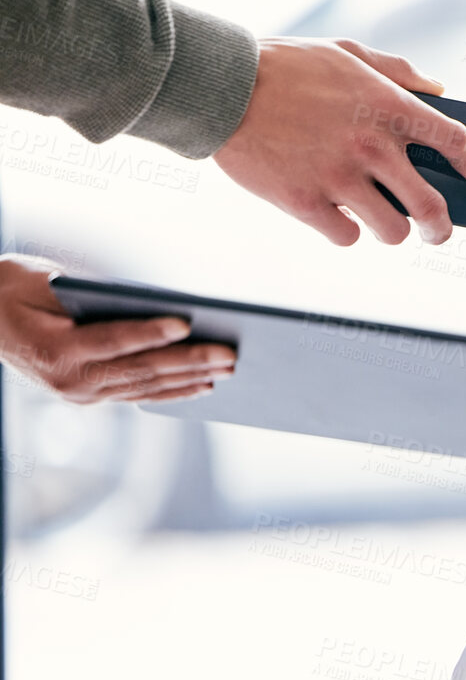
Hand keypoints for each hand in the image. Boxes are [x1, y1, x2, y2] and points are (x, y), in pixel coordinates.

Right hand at [0, 255, 234, 403]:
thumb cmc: (13, 290)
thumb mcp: (42, 281)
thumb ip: (90, 294)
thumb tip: (150, 302)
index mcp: (55, 350)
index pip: (113, 341)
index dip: (150, 333)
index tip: (186, 323)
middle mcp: (70, 380)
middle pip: (140, 369)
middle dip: (189, 361)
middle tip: (230, 354)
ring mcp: (81, 394)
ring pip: (145, 387)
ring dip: (191, 379)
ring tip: (228, 369)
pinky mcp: (91, 397)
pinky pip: (138, 395)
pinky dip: (173, 391)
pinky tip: (203, 385)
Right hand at [212, 38, 465, 246]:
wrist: (217, 86)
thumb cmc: (284, 66)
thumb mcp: (345, 52)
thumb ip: (397, 71)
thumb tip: (439, 90)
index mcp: (387, 106)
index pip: (454, 141)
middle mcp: (371, 147)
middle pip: (432, 208)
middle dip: (442, 228)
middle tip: (439, 231)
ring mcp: (339, 178)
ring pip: (392, 231)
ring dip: (391, 229)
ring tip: (382, 220)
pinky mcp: (304, 203)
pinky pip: (345, 237)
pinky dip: (344, 230)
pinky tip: (336, 215)